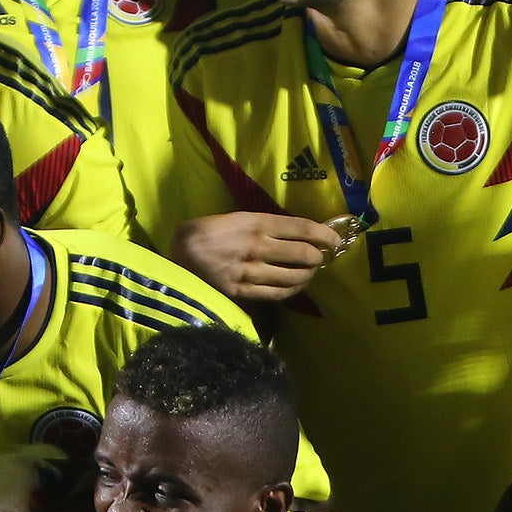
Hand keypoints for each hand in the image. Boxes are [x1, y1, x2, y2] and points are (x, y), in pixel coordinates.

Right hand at [167, 211, 348, 301]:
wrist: (176, 256)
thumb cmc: (205, 232)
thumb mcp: (232, 217)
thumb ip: (260, 224)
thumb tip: (291, 231)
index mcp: (255, 222)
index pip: (301, 228)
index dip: (324, 235)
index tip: (336, 240)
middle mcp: (257, 246)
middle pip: (303, 254)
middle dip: (319, 257)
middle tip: (322, 258)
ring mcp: (250, 271)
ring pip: (293, 276)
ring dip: (308, 275)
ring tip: (311, 272)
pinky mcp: (242, 291)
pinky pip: (277, 294)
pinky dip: (293, 291)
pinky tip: (297, 287)